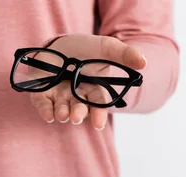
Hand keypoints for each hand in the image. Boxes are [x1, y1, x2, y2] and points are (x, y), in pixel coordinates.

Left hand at [30, 34, 145, 129]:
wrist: (60, 42)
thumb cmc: (86, 48)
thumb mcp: (107, 47)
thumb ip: (125, 54)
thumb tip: (144, 63)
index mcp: (93, 89)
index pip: (98, 105)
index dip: (98, 115)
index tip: (98, 124)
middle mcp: (76, 96)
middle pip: (79, 109)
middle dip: (78, 114)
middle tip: (76, 117)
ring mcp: (58, 95)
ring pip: (61, 109)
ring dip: (62, 113)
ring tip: (63, 114)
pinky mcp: (41, 93)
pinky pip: (42, 104)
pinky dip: (45, 111)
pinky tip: (48, 115)